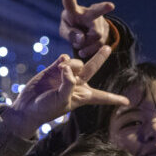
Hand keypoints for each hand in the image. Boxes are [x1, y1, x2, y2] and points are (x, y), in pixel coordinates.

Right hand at [4, 47, 128, 138]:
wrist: (28, 107)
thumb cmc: (46, 108)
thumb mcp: (61, 100)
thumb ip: (68, 84)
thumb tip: (68, 67)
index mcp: (83, 96)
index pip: (102, 97)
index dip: (114, 99)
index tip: (127, 103)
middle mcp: (77, 85)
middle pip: (92, 69)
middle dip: (100, 58)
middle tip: (107, 47)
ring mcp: (66, 75)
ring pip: (76, 62)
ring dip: (71, 65)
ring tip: (60, 72)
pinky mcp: (54, 69)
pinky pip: (64, 59)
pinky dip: (63, 60)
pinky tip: (59, 64)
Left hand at [60, 0, 113, 58]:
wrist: (85, 33)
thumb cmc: (71, 28)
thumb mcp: (64, 32)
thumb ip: (69, 34)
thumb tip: (82, 38)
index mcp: (74, 10)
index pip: (70, 3)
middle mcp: (89, 13)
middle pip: (97, 11)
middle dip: (104, 8)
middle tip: (111, 5)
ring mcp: (100, 22)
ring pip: (96, 35)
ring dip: (86, 44)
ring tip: (80, 43)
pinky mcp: (106, 32)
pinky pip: (100, 45)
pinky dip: (90, 50)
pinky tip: (84, 49)